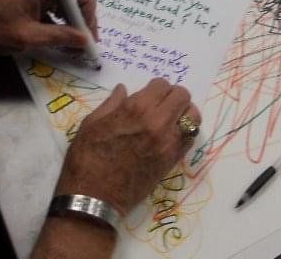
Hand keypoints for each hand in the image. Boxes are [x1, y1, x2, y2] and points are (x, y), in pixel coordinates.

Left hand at [0, 0, 97, 54]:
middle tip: (87, 40)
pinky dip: (59, 22)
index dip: (87, 9)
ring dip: (71, 21)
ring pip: (62, 2)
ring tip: (77, 44)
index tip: (90, 32)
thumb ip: (59, 36)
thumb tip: (85, 40)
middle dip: (82, 16)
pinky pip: (50, 7)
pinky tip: (62, 40)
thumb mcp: (28, 37)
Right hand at [54, 79, 201, 214]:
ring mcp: (168, 142)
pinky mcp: (172, 160)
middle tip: (162, 104)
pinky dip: (185, 132)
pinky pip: (190, 138)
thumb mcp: (92, 123)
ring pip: (192, 116)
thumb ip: (111, 103)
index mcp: (137, 108)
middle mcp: (158, 121)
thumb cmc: (88, 157)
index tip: (149, 94)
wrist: (94, 196)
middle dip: (173, 96)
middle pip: (182, 96)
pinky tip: (172, 135)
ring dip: (184, 113)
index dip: (156, 87)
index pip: (163, 84)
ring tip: (171, 118)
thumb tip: (123, 89)